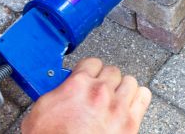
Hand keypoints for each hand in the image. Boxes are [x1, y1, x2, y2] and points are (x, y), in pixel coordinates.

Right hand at [21, 58, 150, 133]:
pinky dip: (138, 98)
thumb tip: (62, 88)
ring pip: (129, 81)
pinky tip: (129, 105)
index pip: (92, 62)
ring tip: (114, 99)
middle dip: (105, 80)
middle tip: (99, 91)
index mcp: (78, 85)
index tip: (89, 76)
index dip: (89, 70)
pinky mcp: (130, 122)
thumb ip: (56, 92)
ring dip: (122, 89)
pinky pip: (144, 96)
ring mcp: (118, 106)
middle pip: (112, 71)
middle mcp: (100, 92)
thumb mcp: (41, 111)